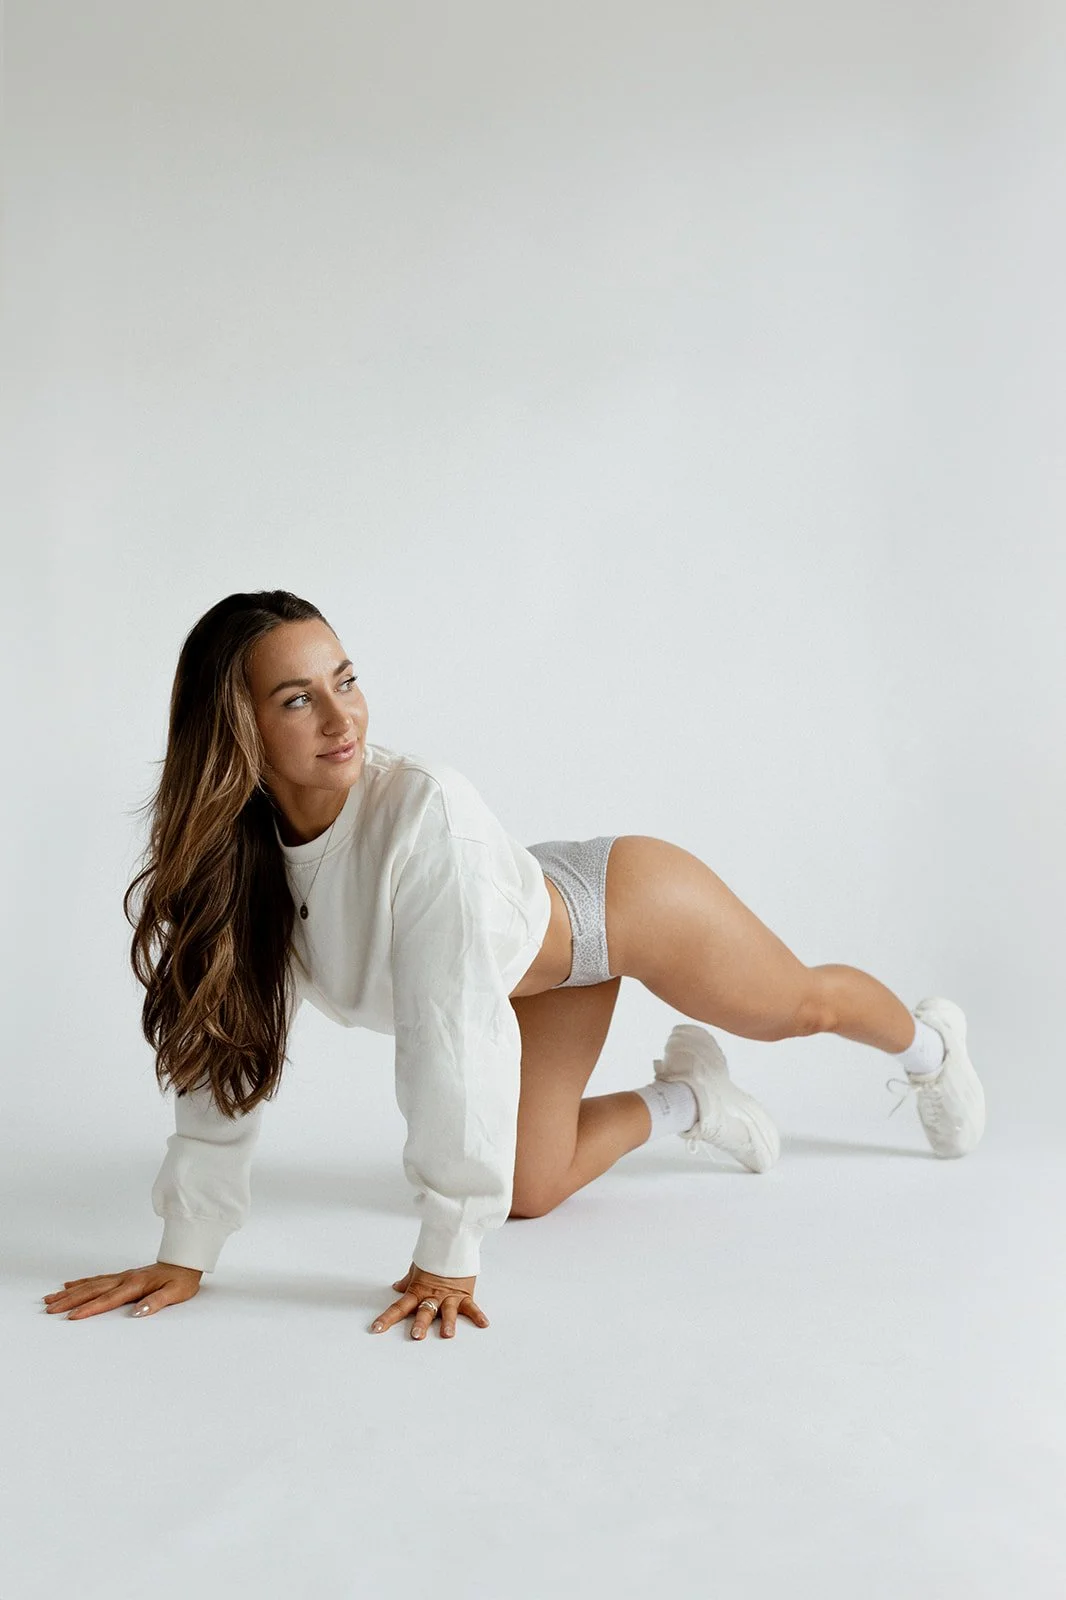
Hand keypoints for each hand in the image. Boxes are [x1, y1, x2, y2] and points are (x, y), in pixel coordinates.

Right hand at [42, 1263, 203, 1319]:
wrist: (185, 1261)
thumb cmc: (181, 1280)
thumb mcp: (175, 1293)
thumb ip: (156, 1302)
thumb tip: (138, 1312)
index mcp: (135, 1285)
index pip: (108, 1299)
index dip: (89, 1309)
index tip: (71, 1317)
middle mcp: (124, 1279)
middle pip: (92, 1291)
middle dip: (69, 1301)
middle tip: (49, 1309)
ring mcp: (122, 1276)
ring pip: (90, 1284)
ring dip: (70, 1292)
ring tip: (50, 1298)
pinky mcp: (123, 1276)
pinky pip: (97, 1279)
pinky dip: (81, 1282)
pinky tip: (70, 1285)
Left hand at [369, 1262, 489, 1340]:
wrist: (453, 1240)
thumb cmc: (434, 1255)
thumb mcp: (418, 1267)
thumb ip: (408, 1281)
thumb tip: (397, 1287)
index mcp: (418, 1290)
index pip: (399, 1307)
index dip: (387, 1318)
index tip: (376, 1329)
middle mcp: (433, 1296)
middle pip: (425, 1311)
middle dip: (421, 1324)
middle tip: (416, 1335)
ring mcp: (449, 1296)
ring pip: (447, 1311)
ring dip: (447, 1322)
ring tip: (447, 1334)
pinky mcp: (465, 1294)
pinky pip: (471, 1307)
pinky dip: (478, 1315)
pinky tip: (483, 1324)